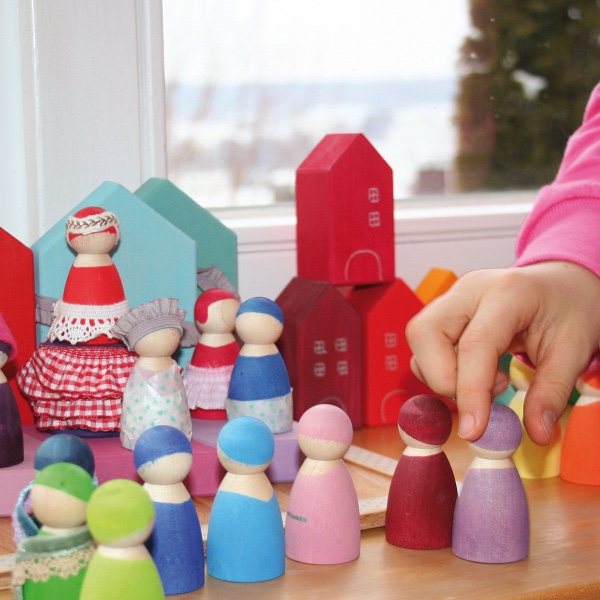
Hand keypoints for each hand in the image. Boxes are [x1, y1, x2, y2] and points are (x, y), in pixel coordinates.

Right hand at [406, 261, 599, 444]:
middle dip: (442, 378)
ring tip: (487, 383)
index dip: (470, 391)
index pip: (474, 344)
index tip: (474, 431)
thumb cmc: (569, 309)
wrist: (560, 283)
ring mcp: (452, 297)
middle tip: (481, 401)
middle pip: (426, 333)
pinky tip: (476, 373)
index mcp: (507, 293)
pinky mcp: (444, 310)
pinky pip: (424, 344)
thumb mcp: (574, 350)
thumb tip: (536, 435)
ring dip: (441, 374)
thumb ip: (552, 392)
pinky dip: (441, 368)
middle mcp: (469, 290)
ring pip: (419, 338)